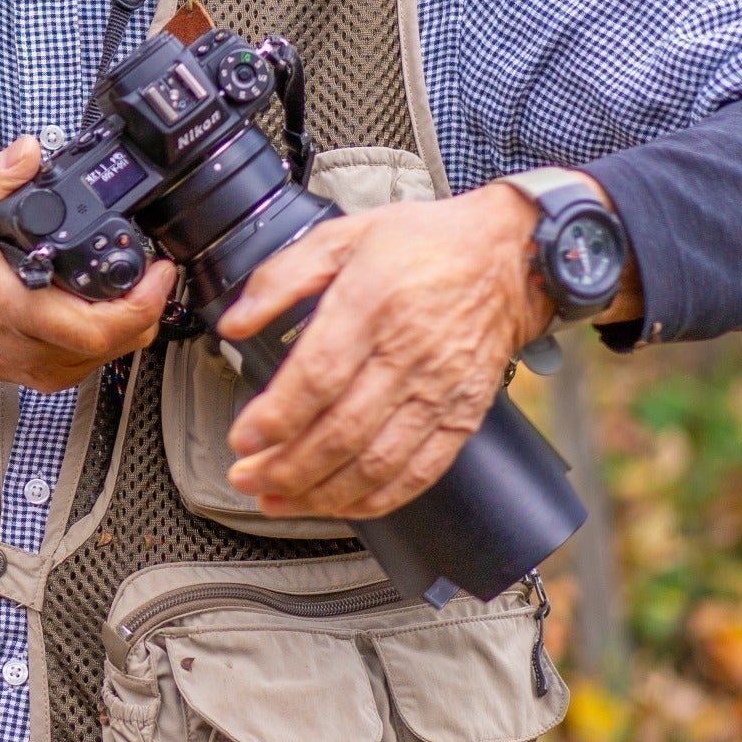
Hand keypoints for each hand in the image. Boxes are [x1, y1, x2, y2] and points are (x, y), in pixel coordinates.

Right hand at [0, 137, 176, 390]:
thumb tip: (28, 152)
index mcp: (19, 311)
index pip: (101, 325)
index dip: (145, 300)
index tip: (160, 268)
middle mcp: (36, 347)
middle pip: (122, 341)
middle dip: (150, 304)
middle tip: (156, 269)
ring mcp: (42, 366)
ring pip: (114, 354)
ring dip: (134, 319)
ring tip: (135, 281)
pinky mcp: (43, 373)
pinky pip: (95, 360)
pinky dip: (112, 333)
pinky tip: (105, 304)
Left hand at [218, 183, 568, 518]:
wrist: (508, 257)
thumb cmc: (423, 245)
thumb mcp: (342, 235)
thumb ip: (280, 277)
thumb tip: (233, 322)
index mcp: (372, 304)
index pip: (319, 376)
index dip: (277, 416)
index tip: (242, 437)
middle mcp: (409, 354)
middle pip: (342, 431)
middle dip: (287, 466)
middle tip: (246, 477)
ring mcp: (440, 391)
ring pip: (377, 462)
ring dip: (322, 492)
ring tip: (278, 499)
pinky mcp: (463, 416)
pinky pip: (420, 472)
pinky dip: (377, 499)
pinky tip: (339, 505)